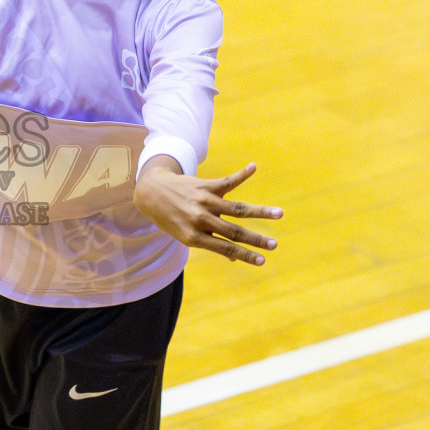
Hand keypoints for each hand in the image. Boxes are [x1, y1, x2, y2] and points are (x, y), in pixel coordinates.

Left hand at [133, 161, 282, 266]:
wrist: (151, 192)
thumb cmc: (170, 219)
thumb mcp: (184, 236)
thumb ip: (209, 244)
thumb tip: (234, 258)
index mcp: (194, 237)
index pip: (225, 248)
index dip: (245, 255)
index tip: (263, 261)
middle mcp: (200, 219)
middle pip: (234, 231)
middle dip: (256, 239)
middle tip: (274, 245)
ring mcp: (203, 201)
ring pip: (236, 208)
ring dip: (260, 211)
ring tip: (279, 213)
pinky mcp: (204, 185)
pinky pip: (227, 181)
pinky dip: (241, 174)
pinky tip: (253, 167)